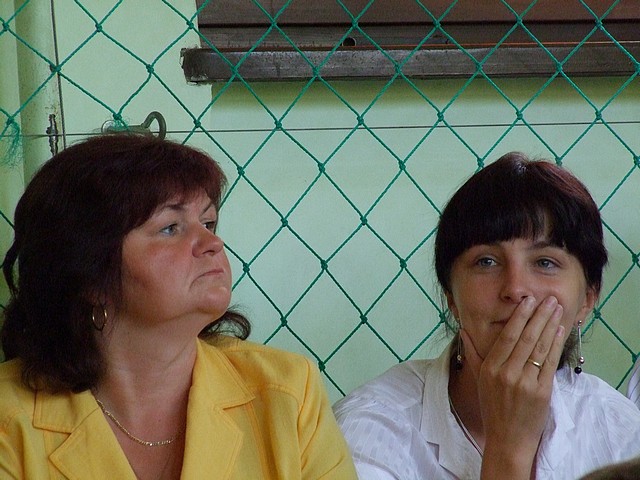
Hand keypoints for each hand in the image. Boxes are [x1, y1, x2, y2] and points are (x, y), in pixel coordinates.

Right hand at [461, 296, 564, 479]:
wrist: (507, 440)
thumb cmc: (493, 410)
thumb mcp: (479, 380)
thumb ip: (473, 354)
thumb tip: (463, 331)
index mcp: (490, 368)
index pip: (507, 336)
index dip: (519, 316)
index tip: (528, 301)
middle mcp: (506, 373)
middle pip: (525, 337)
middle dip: (539, 315)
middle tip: (548, 299)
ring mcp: (524, 383)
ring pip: (539, 347)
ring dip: (550, 325)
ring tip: (557, 309)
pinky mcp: (541, 392)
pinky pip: (549, 363)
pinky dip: (555, 345)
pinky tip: (559, 332)